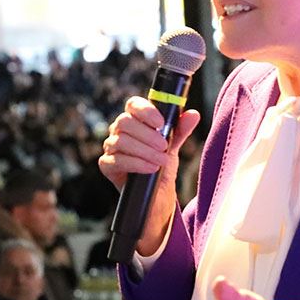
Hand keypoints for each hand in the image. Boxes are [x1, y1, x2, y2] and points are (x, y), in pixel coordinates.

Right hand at [99, 97, 201, 253]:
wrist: (157, 194)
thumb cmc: (161, 165)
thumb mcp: (173, 146)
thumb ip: (181, 130)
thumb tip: (193, 114)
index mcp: (134, 120)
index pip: (133, 105)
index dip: (145, 110)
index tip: (161, 123)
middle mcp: (119, 131)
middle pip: (124, 121)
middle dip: (147, 134)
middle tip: (164, 146)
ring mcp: (110, 148)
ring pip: (120, 141)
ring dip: (144, 151)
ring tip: (161, 161)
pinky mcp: (107, 165)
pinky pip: (117, 160)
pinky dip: (137, 164)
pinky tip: (151, 168)